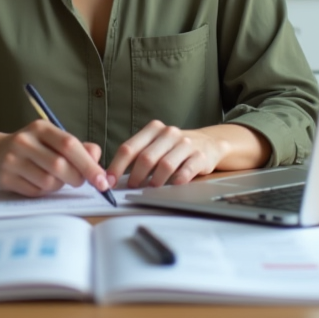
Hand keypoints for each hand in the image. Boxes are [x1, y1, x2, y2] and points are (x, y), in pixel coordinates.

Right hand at [0, 120, 109, 196]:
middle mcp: (25, 140)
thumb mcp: (52, 139)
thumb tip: (97, 156)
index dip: (89, 164)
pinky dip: (43, 192)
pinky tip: (37, 182)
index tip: (102, 180)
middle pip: (60, 166)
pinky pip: (35, 192)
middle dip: (77, 178)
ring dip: (59, 186)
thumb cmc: (31, 147)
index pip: (69, 145)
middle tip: (80, 181)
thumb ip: (77, 147)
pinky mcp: (5, 177)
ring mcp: (13, 159)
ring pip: (49, 182)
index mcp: (41, 128)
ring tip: (54, 178)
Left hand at [105, 120, 225, 188]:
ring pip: (165, 165)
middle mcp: (169, 133)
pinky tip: (173, 186)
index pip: (129, 148)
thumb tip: (115, 177)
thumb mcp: (156, 144)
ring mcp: (186, 143)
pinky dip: (177, 180)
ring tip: (151, 189)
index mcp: (154, 129)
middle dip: (135, 176)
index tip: (109, 180)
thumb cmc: (175, 148)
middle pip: (146, 157)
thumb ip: (139, 155)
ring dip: (155, 180)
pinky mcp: (200, 155)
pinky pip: (186, 170)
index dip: (117, 166)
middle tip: (132, 187)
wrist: (209, 143)